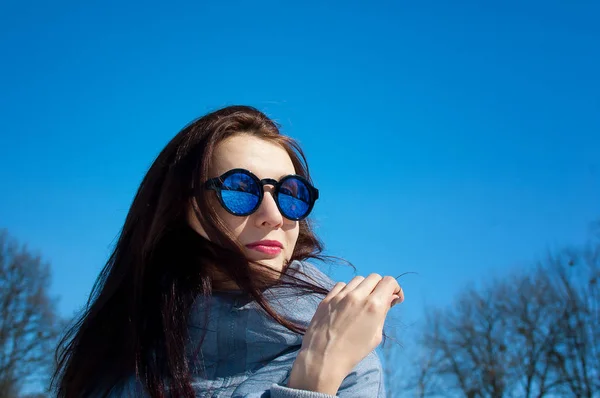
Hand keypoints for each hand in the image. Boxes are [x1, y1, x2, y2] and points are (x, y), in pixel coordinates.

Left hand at [288, 274, 403, 393]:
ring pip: (358, 279)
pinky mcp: (327, 298)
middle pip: (374, 277)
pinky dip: (348, 290)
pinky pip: (341, 285)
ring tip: (362, 302)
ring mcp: (340, 295)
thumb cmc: (353, 352)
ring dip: (364, 287)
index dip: (395, 288)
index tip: (394, 298)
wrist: (323, 358)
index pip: (389, 281)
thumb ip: (384, 312)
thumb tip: (390, 297)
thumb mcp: (375, 335)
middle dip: (380, 286)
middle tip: (379, 300)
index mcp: (374, 306)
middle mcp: (358, 295)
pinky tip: (346, 303)